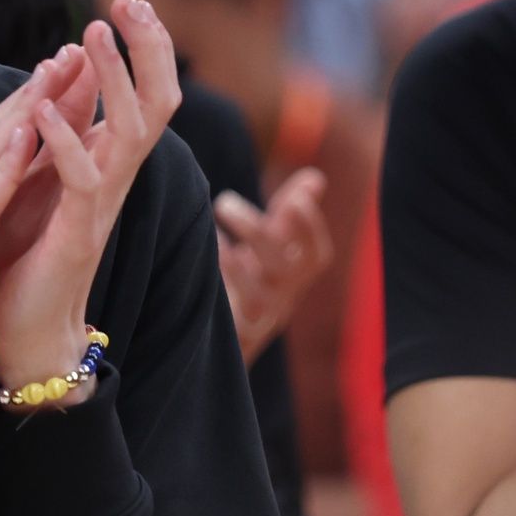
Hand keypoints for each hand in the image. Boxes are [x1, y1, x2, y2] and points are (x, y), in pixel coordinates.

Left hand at [0, 0, 182, 393]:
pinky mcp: (78, 232)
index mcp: (109, 161)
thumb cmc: (29, 252)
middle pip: (158, 100)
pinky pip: (83, 177)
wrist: (28, 330)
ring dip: (112, 77)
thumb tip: (68, 70)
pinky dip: (64, 138)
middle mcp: (117, 177)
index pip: (145, 91)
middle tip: (130, 0)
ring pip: (131, 129)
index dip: (144, 45)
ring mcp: (103, 204)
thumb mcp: (43, 174)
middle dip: (148, 47)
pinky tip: (43, 107)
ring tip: (92, 32)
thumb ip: (61, 127)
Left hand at [215, 167, 332, 364]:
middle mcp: (284, 297)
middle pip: (284, 270)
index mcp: (296, 274)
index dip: (310, 228)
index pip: (316, 255)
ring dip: (234, 263)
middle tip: (224, 201)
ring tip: (210, 233)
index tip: (294, 199)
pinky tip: (200, 258)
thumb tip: (316, 177)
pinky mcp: (233, 335)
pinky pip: (228, 317)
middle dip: (257, 233)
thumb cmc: (255, 277)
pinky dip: (215, 286)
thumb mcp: (274, 245)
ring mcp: (260, 318)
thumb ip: (290, 212)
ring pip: (257, 296)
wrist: (225, 338)